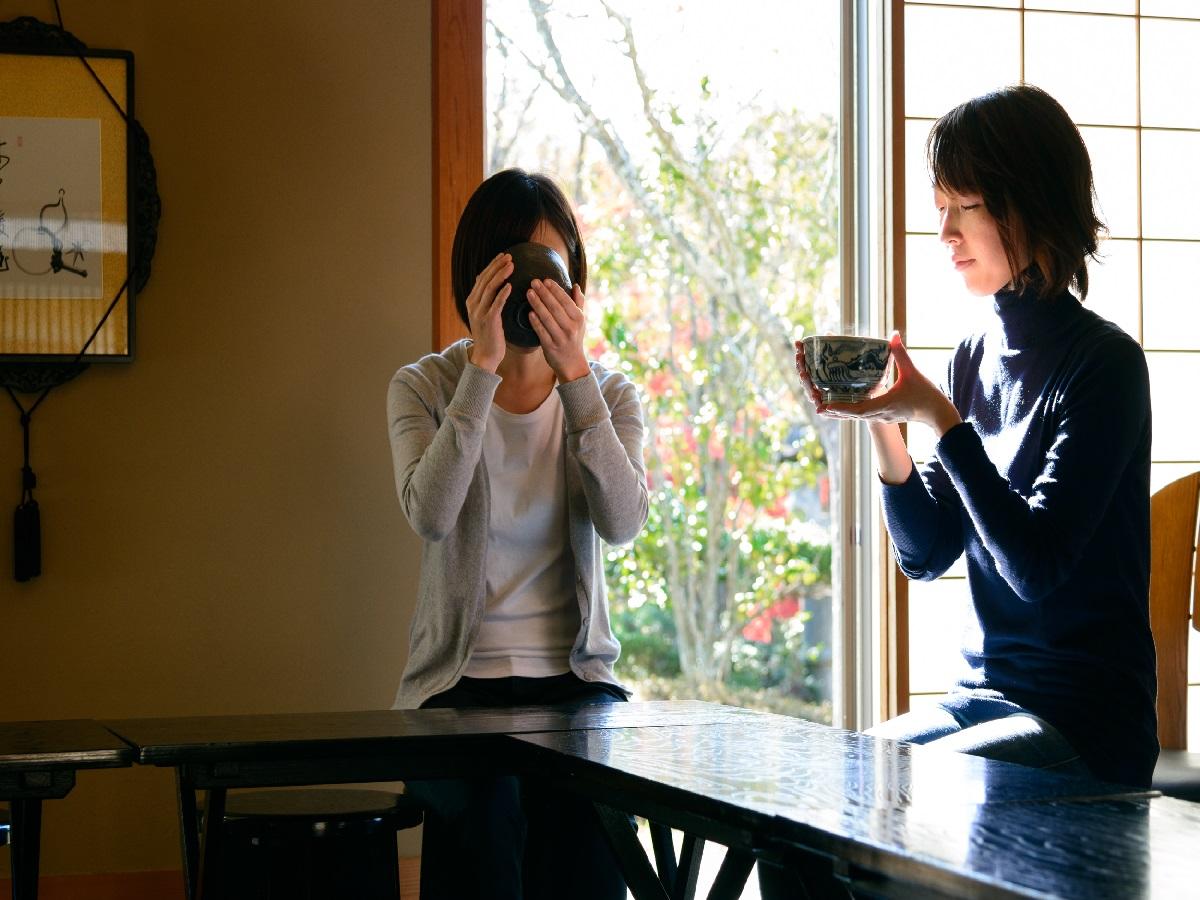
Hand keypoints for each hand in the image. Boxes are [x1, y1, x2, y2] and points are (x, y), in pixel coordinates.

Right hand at [465, 252, 512, 371]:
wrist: (485, 355)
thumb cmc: (489, 335)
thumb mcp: (484, 314)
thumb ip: (486, 298)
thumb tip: (488, 280)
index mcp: (472, 301)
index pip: (482, 278)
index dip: (492, 265)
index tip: (503, 256)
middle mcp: (473, 304)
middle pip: (485, 280)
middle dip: (497, 266)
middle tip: (509, 256)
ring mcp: (479, 312)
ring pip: (489, 289)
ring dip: (501, 275)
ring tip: (511, 265)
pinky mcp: (488, 321)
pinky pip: (496, 304)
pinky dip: (502, 293)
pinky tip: (510, 285)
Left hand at [527, 279, 589, 382]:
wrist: (572, 364)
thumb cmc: (574, 338)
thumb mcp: (580, 322)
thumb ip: (579, 303)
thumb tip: (575, 285)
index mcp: (579, 318)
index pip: (566, 300)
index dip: (555, 289)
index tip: (545, 280)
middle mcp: (571, 328)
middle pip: (555, 307)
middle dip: (544, 293)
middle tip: (533, 281)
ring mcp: (561, 338)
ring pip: (547, 318)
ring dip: (537, 304)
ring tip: (529, 292)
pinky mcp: (551, 347)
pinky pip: (542, 332)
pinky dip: (536, 322)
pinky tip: (529, 312)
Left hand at [801, 332, 961, 436]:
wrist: (938, 415)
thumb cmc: (927, 395)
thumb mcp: (913, 372)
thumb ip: (901, 354)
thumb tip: (894, 334)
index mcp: (884, 405)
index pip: (858, 410)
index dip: (841, 408)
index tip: (826, 405)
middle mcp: (879, 414)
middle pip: (852, 415)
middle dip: (835, 411)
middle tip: (818, 405)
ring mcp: (882, 417)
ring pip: (857, 417)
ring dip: (841, 412)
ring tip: (824, 407)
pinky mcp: (885, 416)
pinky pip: (864, 415)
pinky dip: (852, 411)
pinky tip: (844, 405)